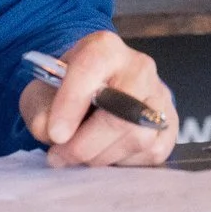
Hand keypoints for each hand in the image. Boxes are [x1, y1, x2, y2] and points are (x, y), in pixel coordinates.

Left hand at [21, 30, 176, 166]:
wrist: (96, 91)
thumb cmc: (68, 91)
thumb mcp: (42, 91)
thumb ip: (40, 110)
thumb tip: (51, 132)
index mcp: (104, 49)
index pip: (91, 70)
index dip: (71, 105)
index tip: (54, 135)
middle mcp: (139, 67)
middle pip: (120, 114)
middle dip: (84, 145)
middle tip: (60, 156)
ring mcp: (159, 95)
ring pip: (136, 137)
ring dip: (101, 157)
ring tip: (80, 155)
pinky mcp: (170, 124)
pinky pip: (150, 153)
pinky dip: (122, 162)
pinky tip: (106, 153)